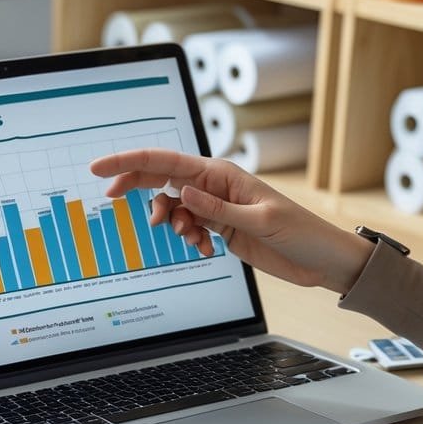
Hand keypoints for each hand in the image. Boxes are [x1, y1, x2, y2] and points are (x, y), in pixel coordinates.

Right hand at [89, 149, 373, 294]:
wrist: (322, 262)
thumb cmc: (301, 234)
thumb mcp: (260, 222)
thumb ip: (217, 210)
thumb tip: (182, 193)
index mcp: (221, 174)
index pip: (166, 162)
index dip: (130, 162)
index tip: (101, 167)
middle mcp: (214, 186)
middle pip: (161, 177)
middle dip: (136, 186)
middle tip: (112, 197)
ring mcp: (215, 206)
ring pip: (173, 206)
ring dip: (172, 223)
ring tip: (192, 239)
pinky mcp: (220, 227)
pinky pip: (189, 227)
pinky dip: (189, 240)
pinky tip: (206, 251)